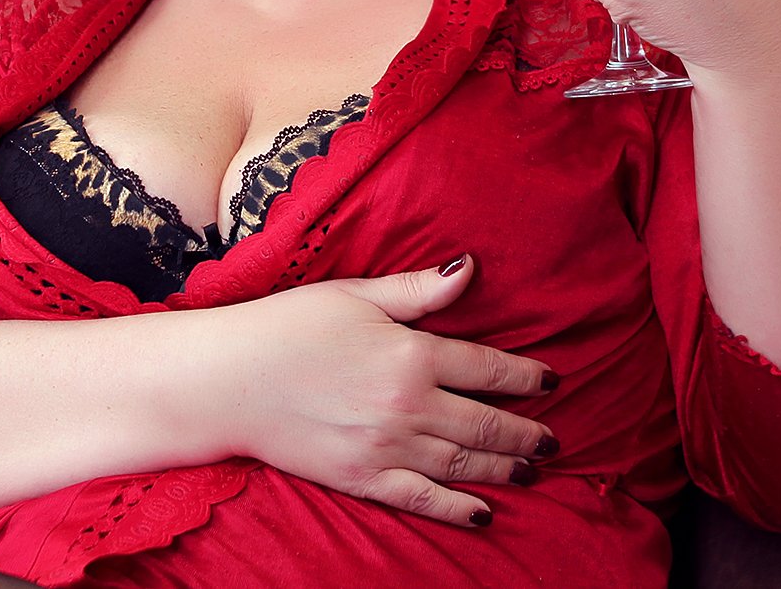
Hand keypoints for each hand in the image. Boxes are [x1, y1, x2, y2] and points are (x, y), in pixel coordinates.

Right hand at [215, 256, 558, 527]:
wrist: (227, 380)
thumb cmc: (287, 326)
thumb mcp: (355, 294)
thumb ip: (418, 290)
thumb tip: (469, 268)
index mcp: (411, 353)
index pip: (489, 368)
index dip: (526, 377)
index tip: (550, 382)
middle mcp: (408, 405)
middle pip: (486, 422)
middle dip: (526, 431)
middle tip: (553, 438)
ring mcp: (387, 447)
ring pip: (464, 462)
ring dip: (505, 467)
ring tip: (533, 468)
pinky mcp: (362, 479)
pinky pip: (423, 498)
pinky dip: (458, 508)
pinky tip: (484, 513)